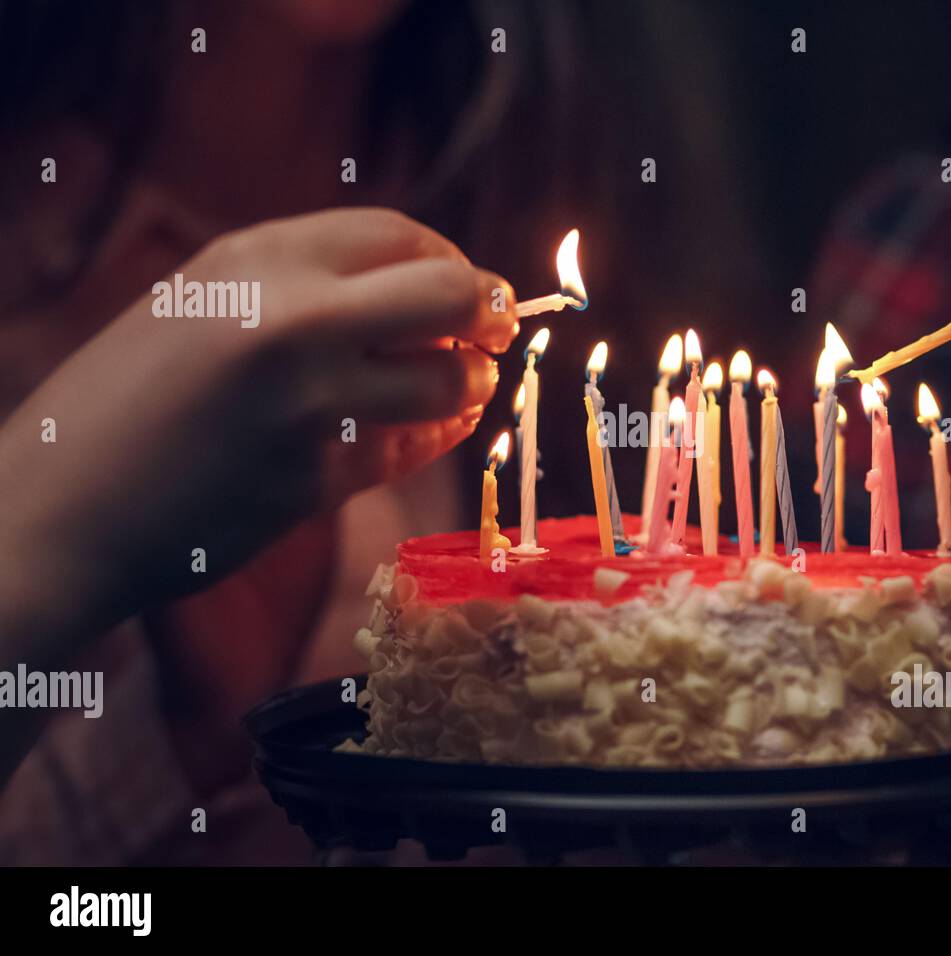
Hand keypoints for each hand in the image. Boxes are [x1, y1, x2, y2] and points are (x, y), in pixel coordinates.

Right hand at [0, 207, 516, 648]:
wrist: (58, 509)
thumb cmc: (125, 403)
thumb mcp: (200, 304)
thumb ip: (300, 286)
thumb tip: (418, 288)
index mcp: (254, 258)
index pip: (398, 233)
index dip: (449, 258)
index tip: (464, 286)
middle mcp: (292, 318)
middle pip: (449, 291)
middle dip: (488, 309)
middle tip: (495, 329)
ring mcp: (312, 403)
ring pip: (447, 381)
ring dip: (468, 384)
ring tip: (458, 387)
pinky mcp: (319, 480)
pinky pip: (411, 448)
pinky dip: (432, 437)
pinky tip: (430, 431)